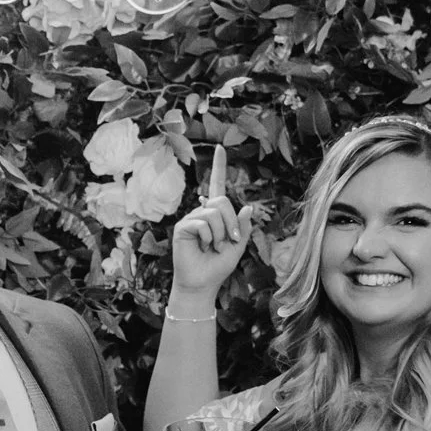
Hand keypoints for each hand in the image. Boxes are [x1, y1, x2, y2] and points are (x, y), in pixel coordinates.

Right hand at [170, 145, 253, 303]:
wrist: (203, 283)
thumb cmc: (219, 265)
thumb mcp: (238, 246)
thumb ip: (243, 227)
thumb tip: (247, 206)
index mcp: (217, 214)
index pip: (218, 185)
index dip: (219, 166)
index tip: (221, 147)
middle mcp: (203, 212)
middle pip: (222, 202)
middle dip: (231, 223)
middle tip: (229, 242)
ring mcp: (192, 218)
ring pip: (214, 213)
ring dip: (221, 235)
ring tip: (214, 247)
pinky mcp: (183, 227)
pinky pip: (202, 223)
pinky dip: (209, 238)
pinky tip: (203, 248)